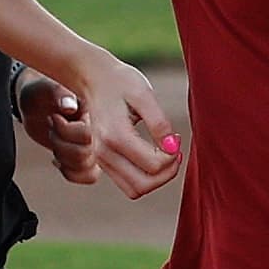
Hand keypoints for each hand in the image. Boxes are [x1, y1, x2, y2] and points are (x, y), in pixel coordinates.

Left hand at [16, 75, 101, 185]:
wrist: (36, 103)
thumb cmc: (43, 91)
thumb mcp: (47, 88)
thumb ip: (59, 94)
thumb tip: (69, 106)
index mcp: (97, 110)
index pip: (88, 134)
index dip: (67, 131)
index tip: (55, 117)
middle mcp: (101, 129)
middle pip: (88, 155)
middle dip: (61, 144)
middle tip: (53, 125)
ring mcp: (96, 144)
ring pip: (87, 168)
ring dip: (62, 156)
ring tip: (55, 137)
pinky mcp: (89, 157)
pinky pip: (90, 177)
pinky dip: (70, 172)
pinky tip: (58, 159)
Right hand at [64, 53, 182, 198]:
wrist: (92, 79)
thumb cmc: (120, 82)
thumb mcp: (144, 93)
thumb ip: (159, 122)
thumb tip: (173, 147)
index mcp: (115, 135)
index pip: (153, 165)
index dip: (173, 156)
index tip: (176, 137)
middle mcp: (104, 153)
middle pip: (143, 185)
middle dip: (167, 173)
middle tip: (175, 152)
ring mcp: (100, 160)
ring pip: (135, 190)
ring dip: (157, 179)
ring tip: (166, 155)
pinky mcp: (103, 163)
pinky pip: (128, 184)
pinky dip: (145, 177)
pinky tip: (152, 156)